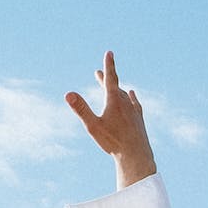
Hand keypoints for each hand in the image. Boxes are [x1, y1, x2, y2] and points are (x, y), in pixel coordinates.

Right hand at [65, 50, 156, 186]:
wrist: (136, 155)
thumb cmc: (113, 142)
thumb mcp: (93, 126)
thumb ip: (81, 109)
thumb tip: (68, 93)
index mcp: (114, 100)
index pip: (110, 78)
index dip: (109, 65)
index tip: (109, 52)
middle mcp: (125, 102)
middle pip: (115, 86)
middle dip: (106, 79)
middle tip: (98, 72)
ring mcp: (133, 110)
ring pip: (124, 95)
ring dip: (116, 88)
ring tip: (114, 84)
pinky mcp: (139, 118)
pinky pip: (134, 103)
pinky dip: (130, 97)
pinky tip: (131, 95)